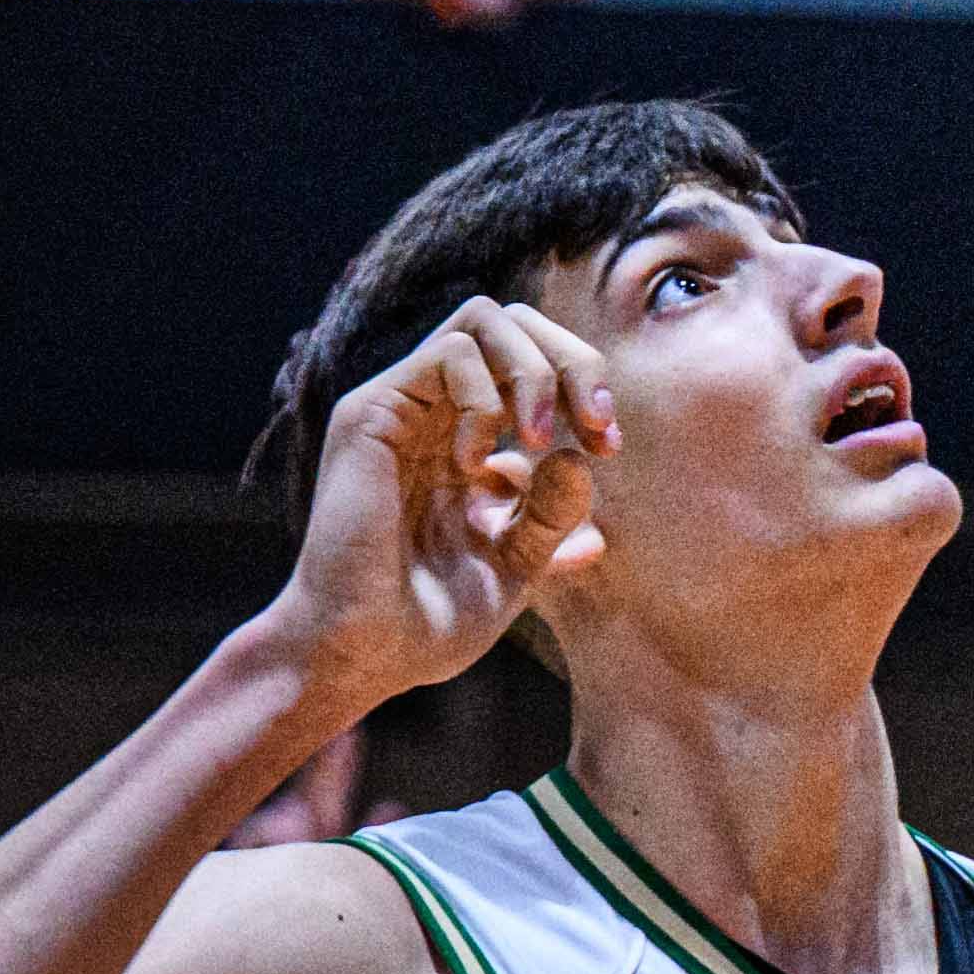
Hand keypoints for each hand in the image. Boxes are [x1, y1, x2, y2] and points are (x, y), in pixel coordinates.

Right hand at [270, 294, 609, 714]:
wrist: (364, 655)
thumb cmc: (430, 619)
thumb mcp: (517, 563)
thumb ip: (553, 515)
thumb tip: (586, 466)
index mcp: (468, 437)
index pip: (535, 356)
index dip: (585, 383)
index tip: (609, 446)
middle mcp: (434, 413)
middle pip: (517, 321)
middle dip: (574, 360)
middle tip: (594, 424)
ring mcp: (401, 407)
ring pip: (484, 319)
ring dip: (534, 371)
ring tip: (539, 439)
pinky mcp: (371, 413)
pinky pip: (450, 352)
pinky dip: (486, 396)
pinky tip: (475, 461)